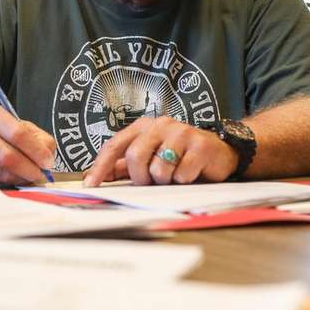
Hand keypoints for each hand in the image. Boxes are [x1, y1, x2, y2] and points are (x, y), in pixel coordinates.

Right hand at [0, 103, 56, 185]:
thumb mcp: (11, 124)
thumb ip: (33, 135)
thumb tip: (47, 155)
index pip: (16, 132)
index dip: (36, 150)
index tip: (48, 161)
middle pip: (7, 156)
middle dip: (29, 168)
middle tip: (41, 173)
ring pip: (2, 172)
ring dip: (22, 178)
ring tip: (30, 176)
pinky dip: (10, 183)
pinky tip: (15, 178)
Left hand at [83, 116, 238, 185]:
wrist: (219, 152)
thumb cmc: (179, 155)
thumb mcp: (150, 156)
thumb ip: (124, 165)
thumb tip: (95, 176)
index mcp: (144, 126)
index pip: (115, 145)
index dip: (101, 166)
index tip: (90, 184)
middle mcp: (161, 125)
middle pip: (135, 157)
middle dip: (140, 177)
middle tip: (151, 181)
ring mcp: (182, 133)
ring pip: (158, 170)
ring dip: (165, 181)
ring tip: (175, 174)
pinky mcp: (200, 146)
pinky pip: (181, 175)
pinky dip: (183, 181)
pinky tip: (191, 173)